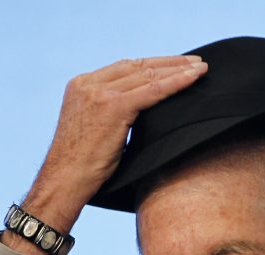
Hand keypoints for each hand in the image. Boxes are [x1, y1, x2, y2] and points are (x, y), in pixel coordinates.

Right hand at [20, 55, 207, 233]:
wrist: (64, 182)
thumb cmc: (79, 168)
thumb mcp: (92, 130)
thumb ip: (109, 114)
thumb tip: (139, 115)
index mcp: (80, 85)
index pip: (123, 68)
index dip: (151, 65)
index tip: (173, 66)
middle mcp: (88, 83)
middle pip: (136, 66)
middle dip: (168, 63)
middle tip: (194, 62)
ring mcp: (99, 92)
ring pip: (147, 75)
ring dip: (177, 70)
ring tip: (200, 69)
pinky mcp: (113, 106)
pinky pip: (153, 90)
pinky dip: (176, 83)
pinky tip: (193, 79)